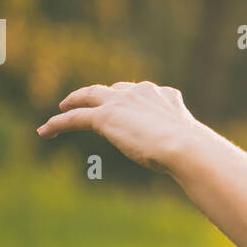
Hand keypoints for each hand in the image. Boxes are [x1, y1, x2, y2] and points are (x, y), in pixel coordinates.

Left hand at [36, 81, 196, 175]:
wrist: (185, 147)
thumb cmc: (194, 151)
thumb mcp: (189, 142)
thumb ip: (185, 142)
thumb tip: (200, 158)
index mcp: (164, 95)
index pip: (139, 92)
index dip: (126, 98)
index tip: (121, 104)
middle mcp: (141, 92)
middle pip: (111, 88)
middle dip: (98, 94)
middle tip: (86, 100)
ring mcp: (122, 102)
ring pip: (89, 97)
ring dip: (74, 102)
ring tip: (62, 108)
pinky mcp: (105, 116)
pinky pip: (75, 118)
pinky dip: (59, 123)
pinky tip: (45, 131)